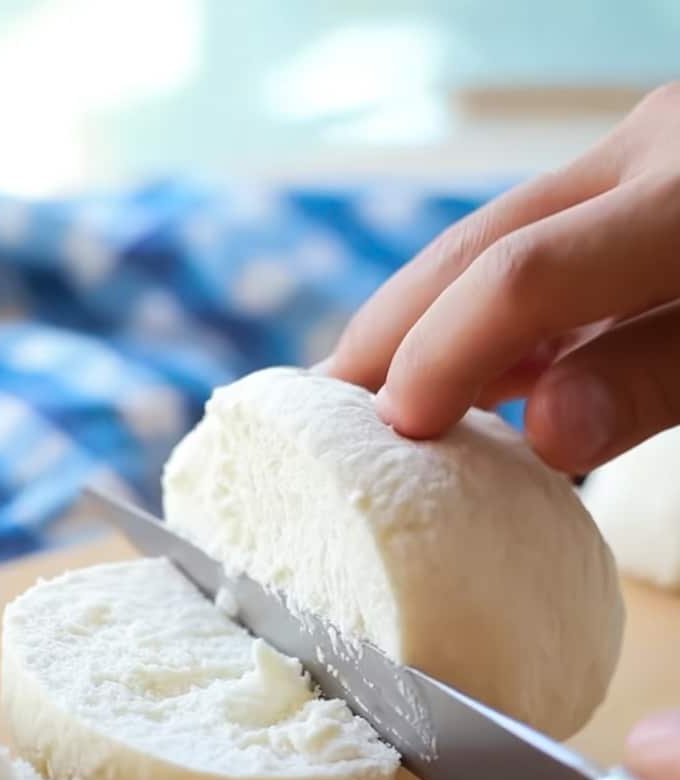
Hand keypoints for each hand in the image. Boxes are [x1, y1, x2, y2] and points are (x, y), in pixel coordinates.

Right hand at [325, 84, 679, 473]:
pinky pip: (531, 251)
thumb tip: (547, 435)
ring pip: (490, 244)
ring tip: (361, 397)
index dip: (442, 358)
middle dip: (389, 333)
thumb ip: (653, 381)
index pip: (518, 277)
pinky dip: (482, 322)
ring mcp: (633, 163)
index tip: (402, 431)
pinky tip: (451, 375)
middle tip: (323, 413)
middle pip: (473, 245)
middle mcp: (643, 155)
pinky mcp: (630, 186)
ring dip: (420, 325)